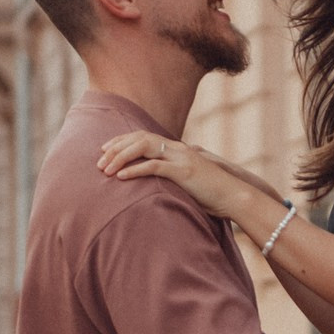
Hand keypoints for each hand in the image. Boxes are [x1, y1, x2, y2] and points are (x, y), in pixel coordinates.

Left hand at [96, 131, 259, 223]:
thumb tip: (157, 182)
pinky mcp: (184, 172)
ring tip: (105, 170)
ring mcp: (181, 158)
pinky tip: (121, 177)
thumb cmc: (214, 193)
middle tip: (98, 162)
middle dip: (115, 148)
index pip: (143, 136)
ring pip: (143, 147)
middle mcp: (177, 148)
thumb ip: (173, 176)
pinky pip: (154, 167)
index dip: (121, 141)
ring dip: (121, 157)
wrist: (235, 196)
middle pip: (139, 138)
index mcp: (177, 149)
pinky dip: (135, 171)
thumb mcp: (190, 181)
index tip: (104, 150)